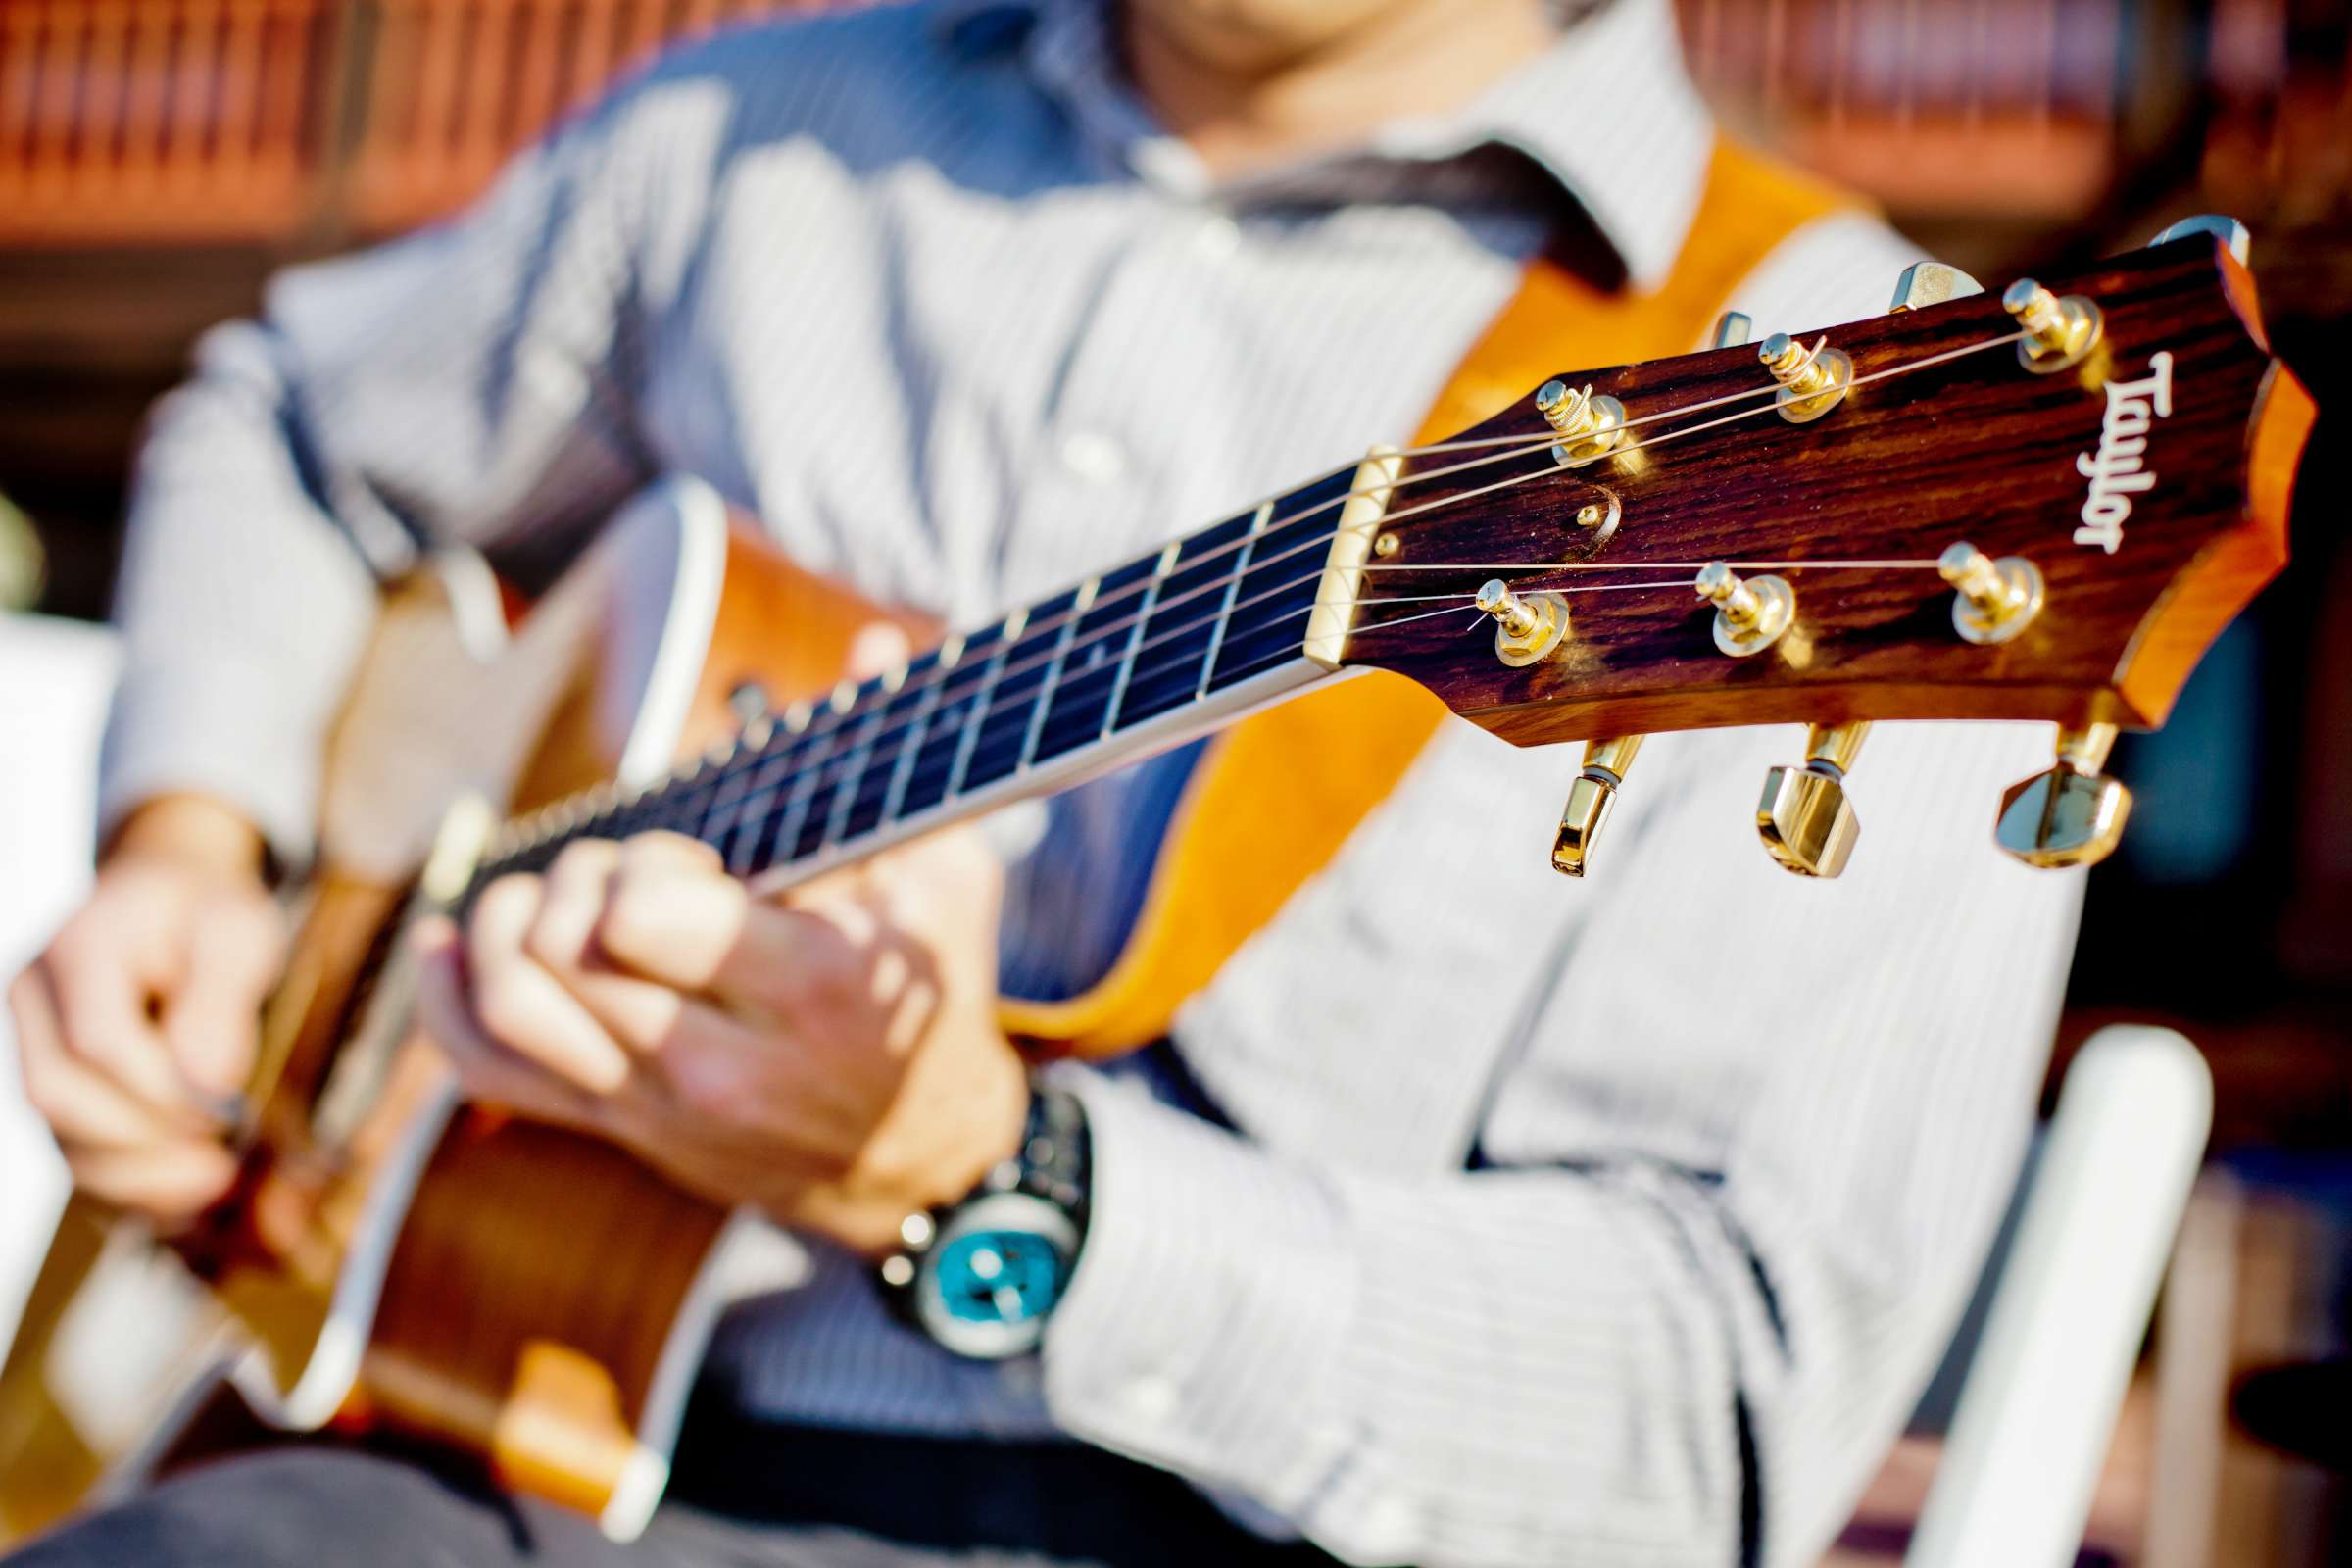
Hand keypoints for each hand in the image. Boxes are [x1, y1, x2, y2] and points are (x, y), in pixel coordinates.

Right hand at [8, 795, 282, 1223]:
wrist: (171, 899)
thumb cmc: (207, 914)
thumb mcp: (238, 934)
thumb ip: (220, 1005)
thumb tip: (207, 1088)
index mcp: (79, 947)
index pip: (97, 1042)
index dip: (162, 1092)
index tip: (229, 1112)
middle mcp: (33, 999)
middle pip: (59, 1095)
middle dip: (144, 1143)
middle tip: (221, 1164)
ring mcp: (30, 1043)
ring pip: (58, 1135)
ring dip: (136, 1178)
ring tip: (211, 1183)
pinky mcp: (55, 1084)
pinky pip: (75, 1151)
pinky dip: (126, 1186)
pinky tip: (184, 1197)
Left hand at [412, 824, 1028, 1255]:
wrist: (915, 1160)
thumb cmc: (928, 1003)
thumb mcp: (945, 883)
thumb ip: (899, 766)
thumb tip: (871, 642)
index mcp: (806, 988)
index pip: (639, 919)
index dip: (644, 865)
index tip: (698, 864)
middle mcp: (721, 1059)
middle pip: (565, 949)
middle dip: (579, 879)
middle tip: (632, 873)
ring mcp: (657, 1105)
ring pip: (511, 1005)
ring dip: (506, 926)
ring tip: (552, 896)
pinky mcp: (616, 1128)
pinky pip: (487, 1069)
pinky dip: (447, 998)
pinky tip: (452, 943)